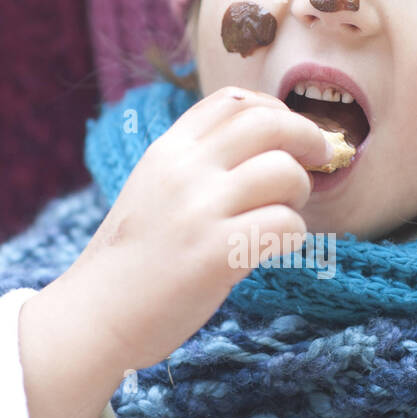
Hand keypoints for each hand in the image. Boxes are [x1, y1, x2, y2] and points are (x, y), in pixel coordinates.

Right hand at [46, 84, 332, 373]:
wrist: (95, 316)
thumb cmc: (131, 261)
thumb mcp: (151, 190)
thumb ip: (196, 166)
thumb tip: (263, 150)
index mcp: (168, 151)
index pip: (234, 100)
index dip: (276, 110)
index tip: (290, 136)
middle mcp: (184, 170)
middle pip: (269, 123)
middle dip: (309, 138)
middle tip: (322, 160)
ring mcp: (200, 210)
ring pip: (285, 172)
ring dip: (300, 193)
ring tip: (282, 216)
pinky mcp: (217, 252)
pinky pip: (286, 225)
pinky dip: (293, 237)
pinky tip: (273, 250)